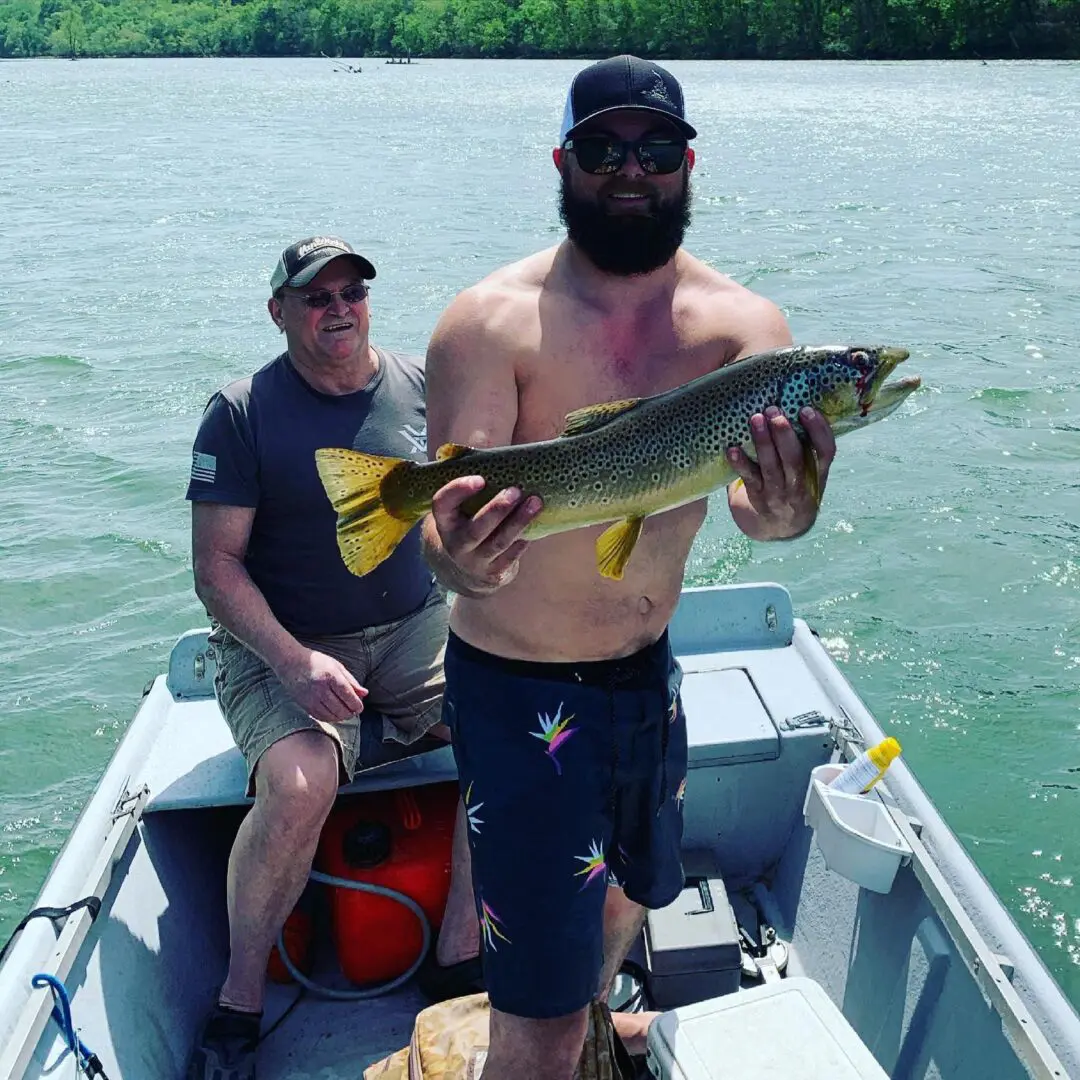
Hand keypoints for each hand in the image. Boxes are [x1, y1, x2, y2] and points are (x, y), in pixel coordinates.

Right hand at [275, 648, 367, 723]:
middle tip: (353, 711)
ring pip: (332, 716)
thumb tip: (365, 694)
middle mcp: (321, 689)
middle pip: (341, 709)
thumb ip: (351, 681)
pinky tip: (334, 714)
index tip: (360, 707)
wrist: (290, 662)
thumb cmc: (317, 662)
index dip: (357, 705)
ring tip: (345, 713)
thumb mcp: (337, 666)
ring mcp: (311, 698)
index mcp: (331, 676)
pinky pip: (321, 717)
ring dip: (341, 717)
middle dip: (350, 713)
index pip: (349, 697)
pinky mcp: (304, 705)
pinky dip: (330, 718)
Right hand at [430, 476, 542, 593]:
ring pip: (498, 542)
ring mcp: (475, 561)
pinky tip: (537, 524)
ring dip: (518, 522)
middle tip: (516, 490)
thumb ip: (476, 484)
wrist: (467, 569)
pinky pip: (511, 557)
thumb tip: (502, 452)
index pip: (442, 504)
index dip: (458, 491)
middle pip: (476, 528)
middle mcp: (456, 543)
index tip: (480, 478)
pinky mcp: (493, 573)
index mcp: (445, 521)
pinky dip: (523, 541)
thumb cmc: (471, 523)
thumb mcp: (464, 508)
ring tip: (536, 502)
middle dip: (496, 509)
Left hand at [726, 406, 835, 539]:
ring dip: (763, 443)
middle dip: (784, 435)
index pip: (826, 452)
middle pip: (795, 459)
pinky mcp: (758, 498)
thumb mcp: (808, 470)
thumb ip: (804, 444)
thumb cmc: (794, 484)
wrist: (781, 526)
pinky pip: (749, 479)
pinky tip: (732, 449)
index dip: (819, 431)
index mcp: (818, 473)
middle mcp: (800, 484)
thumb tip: (790, 398)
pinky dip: (740, 464)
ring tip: (755, 419)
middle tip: (774, 410)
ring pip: (771, 468)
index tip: (807, 409)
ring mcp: (778, 493)